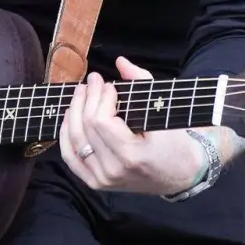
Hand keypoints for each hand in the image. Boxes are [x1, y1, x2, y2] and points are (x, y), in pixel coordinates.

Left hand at [59, 57, 205, 196]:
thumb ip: (141, 82)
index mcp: (132, 156)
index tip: (108, 84)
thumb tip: (120, 62)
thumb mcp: (162, 110)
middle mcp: (114, 171)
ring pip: (74, 141)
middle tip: (92, 81)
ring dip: (73, 112)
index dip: (100, 98)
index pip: (101, 122)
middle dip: (86, 99)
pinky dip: (65, 136)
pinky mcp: (96, 183)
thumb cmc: (174, 142)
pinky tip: (69, 117)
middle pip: (86, 128)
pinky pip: (71, 158)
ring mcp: (102, 179)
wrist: (179, 175)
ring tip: (81, 94)